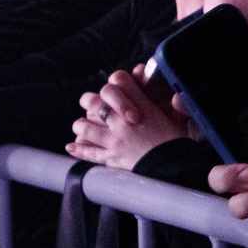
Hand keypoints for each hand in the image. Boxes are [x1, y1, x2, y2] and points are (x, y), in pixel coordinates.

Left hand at [66, 69, 186, 169]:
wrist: (173, 167)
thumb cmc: (175, 142)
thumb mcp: (175, 117)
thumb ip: (171, 104)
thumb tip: (174, 97)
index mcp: (140, 106)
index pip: (118, 81)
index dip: (117, 81)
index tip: (118, 87)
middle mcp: (122, 121)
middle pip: (93, 101)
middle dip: (91, 101)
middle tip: (94, 104)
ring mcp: (113, 139)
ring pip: (84, 127)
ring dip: (82, 125)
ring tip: (84, 126)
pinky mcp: (110, 157)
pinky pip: (87, 152)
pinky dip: (78, 149)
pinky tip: (72, 146)